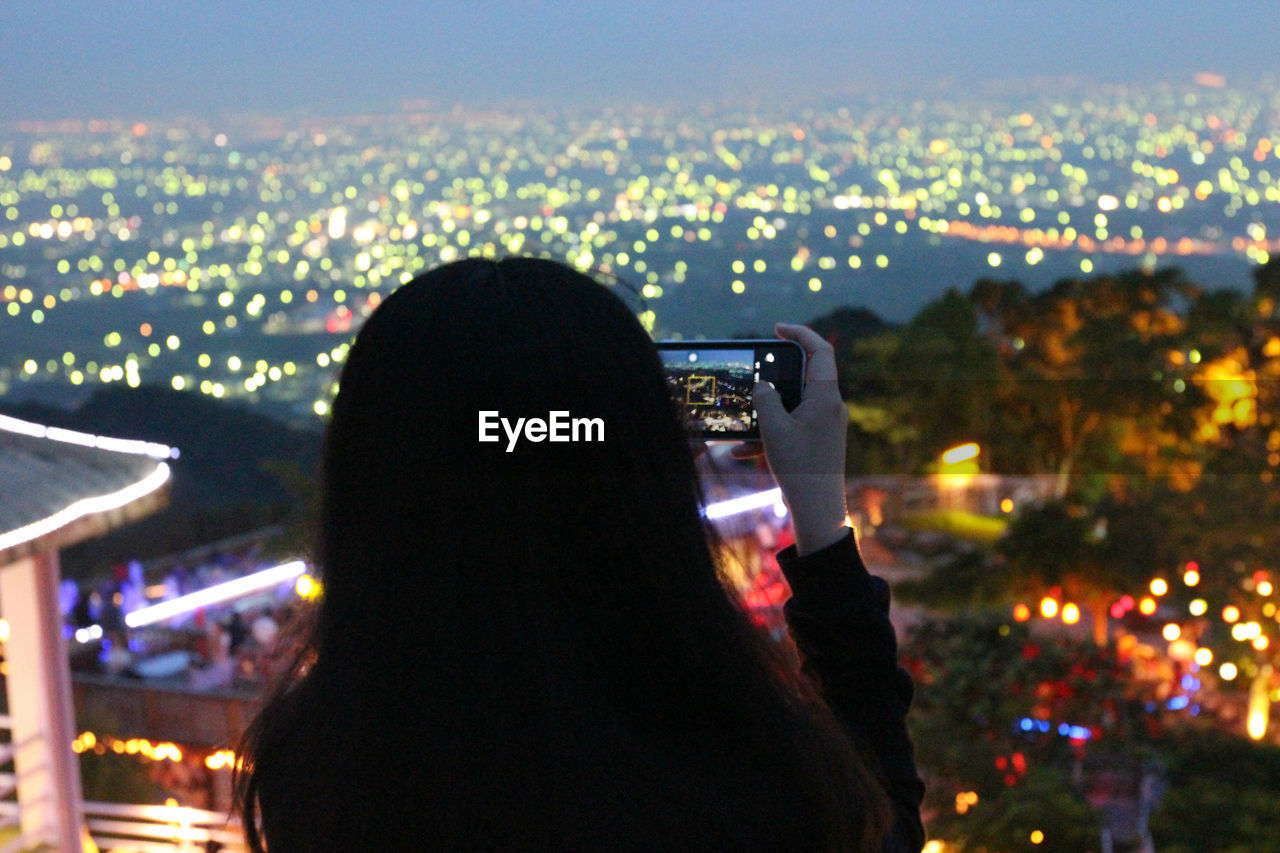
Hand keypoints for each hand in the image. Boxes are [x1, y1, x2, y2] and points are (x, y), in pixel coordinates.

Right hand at [753, 323, 849, 555]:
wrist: (817, 509)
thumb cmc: (799, 466)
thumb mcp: (773, 428)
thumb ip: (765, 399)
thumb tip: (763, 385)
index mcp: (826, 396)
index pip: (820, 350)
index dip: (800, 333)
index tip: (778, 329)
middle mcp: (830, 407)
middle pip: (804, 376)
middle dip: (776, 376)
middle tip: (755, 372)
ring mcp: (826, 424)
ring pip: (794, 404)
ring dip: (767, 411)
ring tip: (743, 420)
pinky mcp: (819, 441)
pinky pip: (793, 426)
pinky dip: (771, 433)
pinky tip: (744, 451)